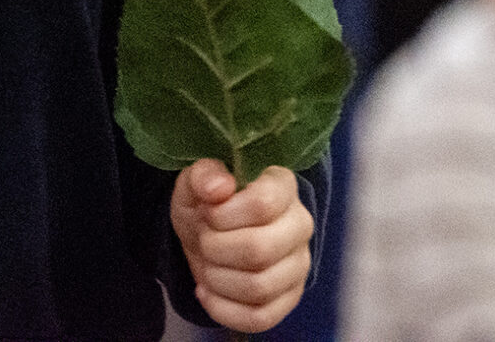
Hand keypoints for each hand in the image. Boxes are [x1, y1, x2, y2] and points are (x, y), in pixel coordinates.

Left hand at [168, 160, 313, 333]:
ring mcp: (298, 265)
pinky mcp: (289, 299)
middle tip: (204, 240)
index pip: (263, 203)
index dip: (224, 214)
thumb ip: (204, 175)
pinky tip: (207, 292)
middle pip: (259, 250)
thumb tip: (219, 187)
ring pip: (259, 287)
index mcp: (283, 186)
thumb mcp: (194, 182)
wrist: (208, 235)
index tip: (207, 212)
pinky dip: (223, 309)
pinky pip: (260, 318)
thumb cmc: (207, 204)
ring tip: (207, 265)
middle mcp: (300, 224)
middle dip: (216, 248)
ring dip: (217, 279)